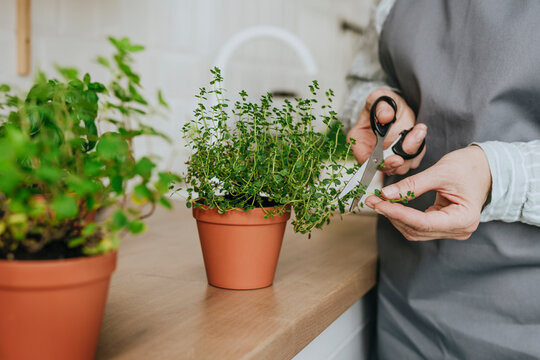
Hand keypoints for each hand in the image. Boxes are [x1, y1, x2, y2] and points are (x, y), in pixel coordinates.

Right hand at [347, 89, 426, 174]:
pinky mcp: (401, 156)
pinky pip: (413, 159)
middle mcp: (372, 154)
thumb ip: (380, 106)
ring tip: (419, 130)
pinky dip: (419, 148)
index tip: (397, 159)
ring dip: (413, 150)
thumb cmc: (380, 104)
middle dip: (403, 155)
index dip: (382, 163)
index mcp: (360, 143)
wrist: (390, 107)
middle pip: (388, 167)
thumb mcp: (377, 98)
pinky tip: (419, 132)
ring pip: (403, 166)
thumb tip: (386, 117)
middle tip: (415, 135)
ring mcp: (388, 157)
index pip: (368, 162)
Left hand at [365, 146, 491, 240]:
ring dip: (395, 217)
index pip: (423, 223)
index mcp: (463, 219)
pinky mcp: (443, 225)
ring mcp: (451, 230)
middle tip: (373, 200)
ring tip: (378, 201)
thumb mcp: (440, 172)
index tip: (378, 203)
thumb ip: (413, 185)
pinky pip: (418, 226)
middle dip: (392, 215)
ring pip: (414, 231)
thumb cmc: (469, 167)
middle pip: (416, 230)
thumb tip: (386, 194)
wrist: (486, 166)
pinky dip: (402, 216)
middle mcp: (458, 230)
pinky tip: (390, 205)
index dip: (397, 214)